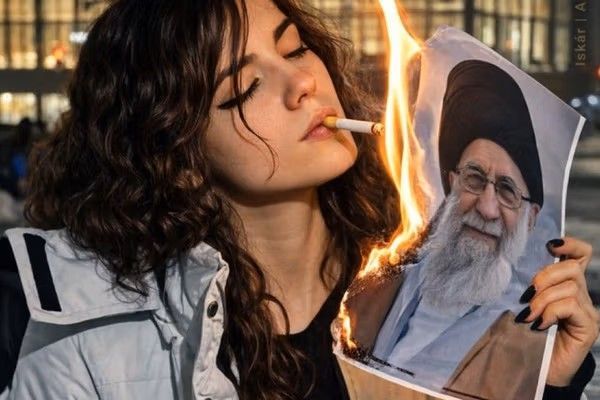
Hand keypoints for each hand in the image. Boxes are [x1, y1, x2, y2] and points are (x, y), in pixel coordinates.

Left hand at [522, 237, 598, 385]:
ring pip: (570, 286)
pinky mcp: (588, 327)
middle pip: (571, 268)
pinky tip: (540, 324)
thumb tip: (513, 265)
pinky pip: (571, 305)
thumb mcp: (523, 302)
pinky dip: (551, 311)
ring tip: (530, 315)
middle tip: (528, 296)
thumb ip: (527, 285)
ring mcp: (587, 311)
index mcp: (565, 285)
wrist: (533, 368)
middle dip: (545, 276)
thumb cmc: (524, 333)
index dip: (569, 245)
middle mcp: (580, 295)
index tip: (550, 245)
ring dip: (544, 298)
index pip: (579, 255)